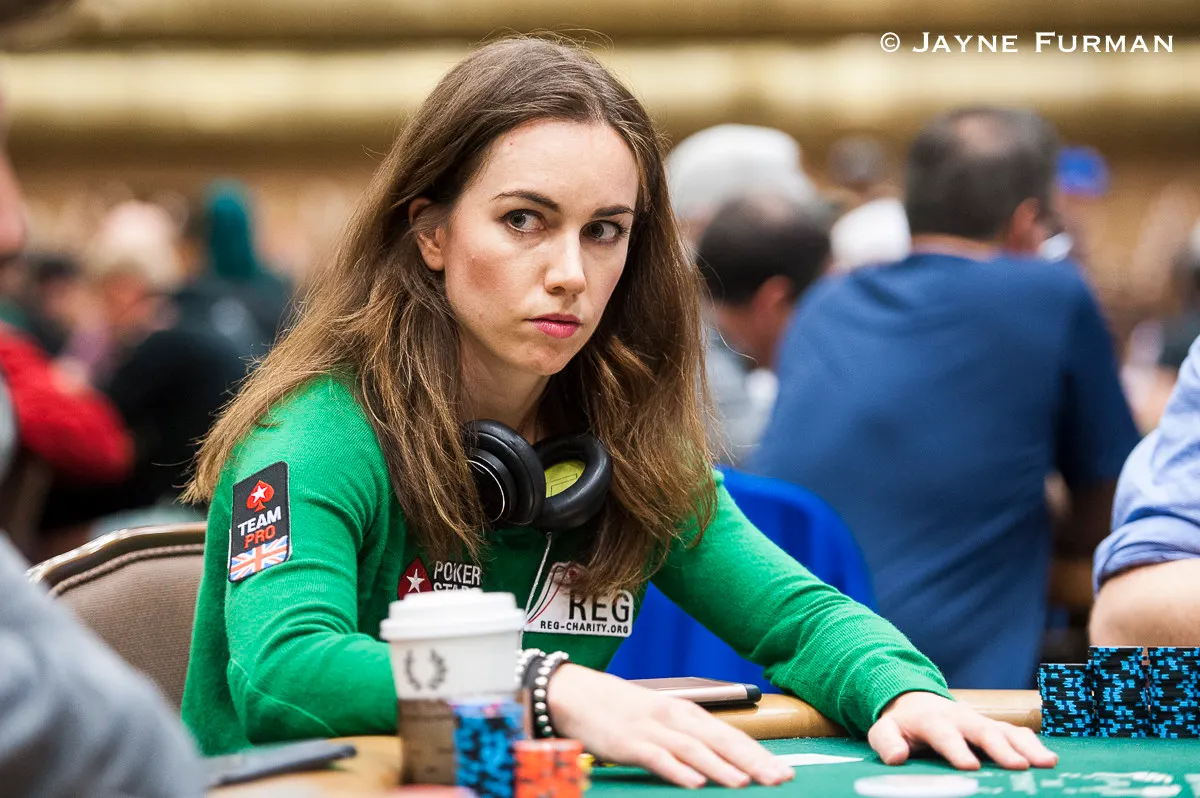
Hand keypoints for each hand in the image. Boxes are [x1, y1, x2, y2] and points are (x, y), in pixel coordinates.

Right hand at [546, 664, 793, 788]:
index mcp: (687, 713)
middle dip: (753, 761)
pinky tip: (694, 783)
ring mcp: (652, 729)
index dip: (760, 754)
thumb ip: (692, 737)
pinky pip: (657, 758)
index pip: (732, 735)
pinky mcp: (629, 743)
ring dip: (720, 767)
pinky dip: (677, 770)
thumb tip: (728, 758)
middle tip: (780, 779)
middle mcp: (675, 717)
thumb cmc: (624, 711)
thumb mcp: (663, 719)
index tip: (786, 771)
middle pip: (721, 741)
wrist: (578, 694)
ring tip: (745, 783)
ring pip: (693, 749)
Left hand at [869, 692, 1057, 770]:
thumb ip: (887, 742)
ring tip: (1046, 763)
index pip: (944, 735)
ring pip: (1006, 731)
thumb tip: (896, 757)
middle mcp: (961, 718)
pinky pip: (1017, 733)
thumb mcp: (885, 730)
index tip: (969, 766)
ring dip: (1027, 747)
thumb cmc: (903, 725)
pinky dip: (1033, 744)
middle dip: (1001, 749)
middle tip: (1019, 766)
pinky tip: (1049, 760)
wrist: (916, 702)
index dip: (956, 750)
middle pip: (983, 731)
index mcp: (932, 720)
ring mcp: (981, 722)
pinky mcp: (995, 728)